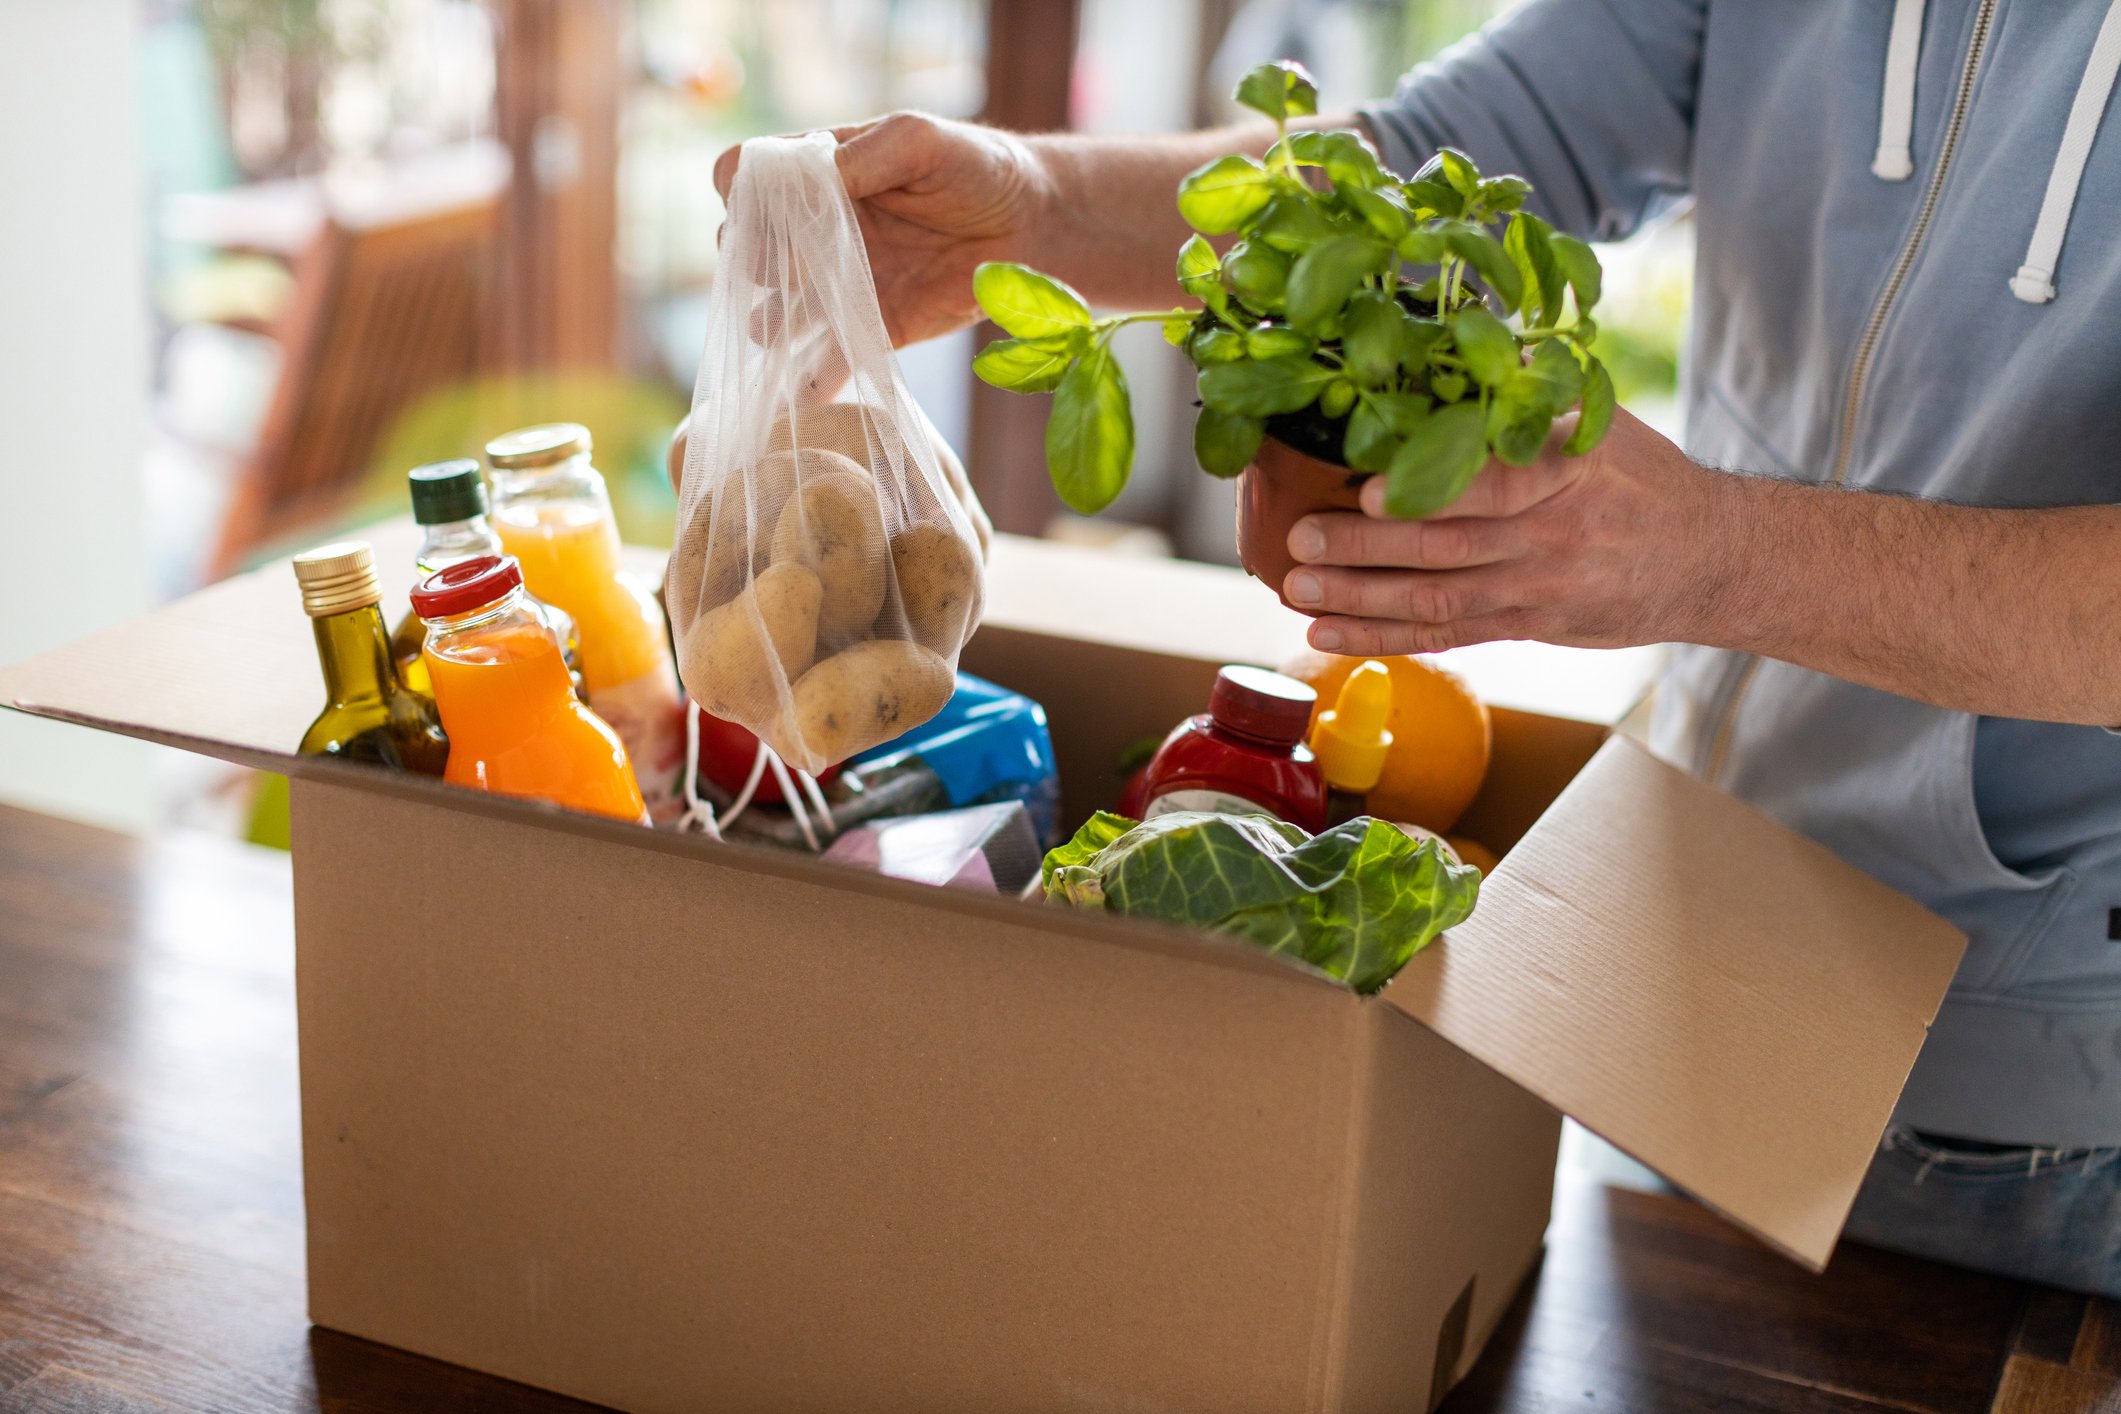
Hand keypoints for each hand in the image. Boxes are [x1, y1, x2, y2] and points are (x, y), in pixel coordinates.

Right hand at [715, 113, 1051, 346]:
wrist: (1032, 226)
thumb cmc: (977, 166)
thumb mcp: (921, 140)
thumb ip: (868, 154)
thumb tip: (814, 178)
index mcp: (818, 172)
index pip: (743, 176)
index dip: (740, 193)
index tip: (761, 209)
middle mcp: (818, 229)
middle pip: (749, 246)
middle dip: (750, 260)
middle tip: (777, 270)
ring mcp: (841, 282)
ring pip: (776, 309)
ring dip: (767, 322)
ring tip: (772, 327)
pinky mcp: (873, 328)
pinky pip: (830, 358)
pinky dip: (812, 379)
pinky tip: (798, 397)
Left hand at [1280, 406, 1723, 655]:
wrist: (1708, 559)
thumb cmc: (1640, 476)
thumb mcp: (1598, 417)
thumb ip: (1525, 385)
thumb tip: (1448, 336)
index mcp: (1569, 469)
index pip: (1493, 481)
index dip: (1426, 490)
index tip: (1365, 488)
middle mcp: (1553, 533)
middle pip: (1448, 545)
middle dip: (1365, 547)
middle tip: (1300, 538)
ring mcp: (1539, 587)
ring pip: (1438, 598)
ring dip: (1360, 597)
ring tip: (1297, 587)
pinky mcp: (1528, 626)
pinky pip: (1447, 635)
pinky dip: (1383, 636)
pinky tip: (1329, 632)